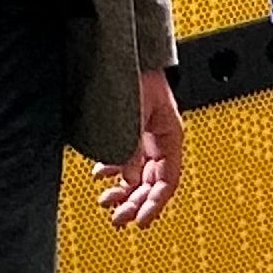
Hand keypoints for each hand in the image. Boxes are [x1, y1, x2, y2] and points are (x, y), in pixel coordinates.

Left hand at [93, 68, 184, 227]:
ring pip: (138, 174)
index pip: (168, 182)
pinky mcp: (132, 130)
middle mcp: (159, 139)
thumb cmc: (138, 73)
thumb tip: (127, 179)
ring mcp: (146, 136)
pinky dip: (115, 171)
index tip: (141, 221)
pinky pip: (127, 159)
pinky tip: (102, 174)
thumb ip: (132, 149)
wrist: (128, 52)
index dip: (156, 205)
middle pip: (151, 182)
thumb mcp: (136, 115)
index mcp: (170, 136)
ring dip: (124, 190)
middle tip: (117, 219)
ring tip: (107, 201)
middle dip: (135, 202)